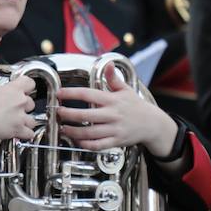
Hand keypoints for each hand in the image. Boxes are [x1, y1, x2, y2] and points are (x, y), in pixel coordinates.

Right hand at [0, 76, 36, 164]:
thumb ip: (3, 92)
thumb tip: (5, 94)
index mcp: (12, 89)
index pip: (30, 83)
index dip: (27, 87)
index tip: (24, 90)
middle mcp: (19, 101)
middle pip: (31, 103)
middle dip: (24, 107)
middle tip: (13, 110)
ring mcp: (20, 116)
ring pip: (32, 119)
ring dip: (25, 121)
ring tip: (15, 122)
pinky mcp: (18, 129)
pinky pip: (30, 133)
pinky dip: (25, 134)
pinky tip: (19, 132)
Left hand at [57, 68, 178, 154]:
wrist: (152, 124)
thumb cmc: (136, 106)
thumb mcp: (126, 89)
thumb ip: (113, 78)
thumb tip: (108, 64)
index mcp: (112, 100)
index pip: (88, 94)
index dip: (71, 93)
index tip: (59, 93)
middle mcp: (112, 115)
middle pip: (85, 115)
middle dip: (68, 114)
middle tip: (58, 112)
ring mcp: (114, 129)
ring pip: (89, 133)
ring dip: (73, 131)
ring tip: (62, 128)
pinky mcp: (116, 141)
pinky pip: (98, 145)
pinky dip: (86, 144)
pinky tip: (77, 140)